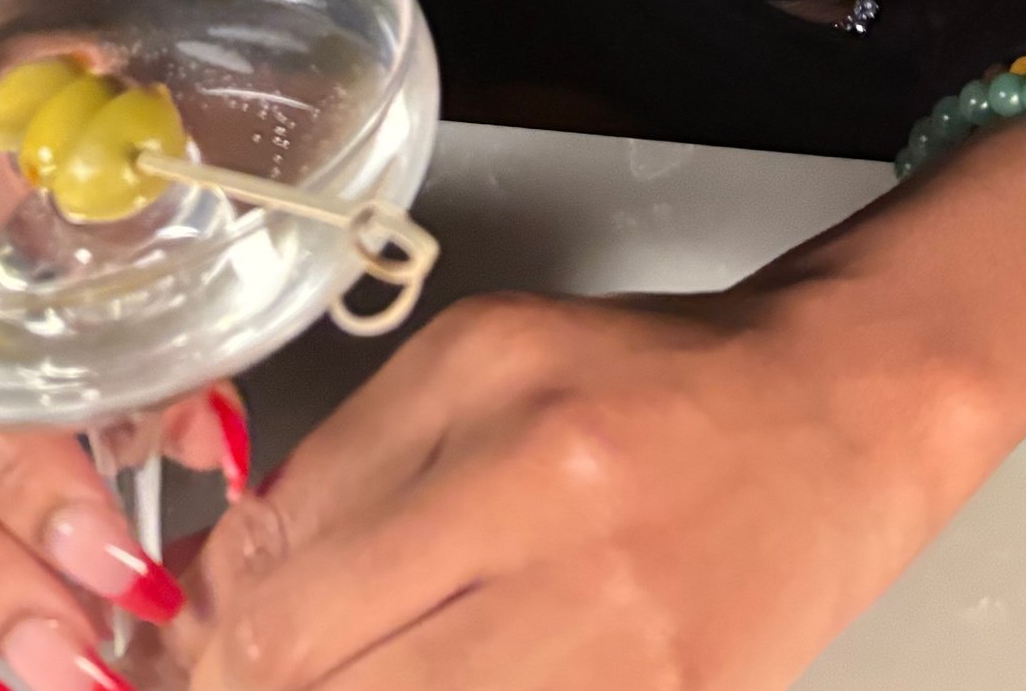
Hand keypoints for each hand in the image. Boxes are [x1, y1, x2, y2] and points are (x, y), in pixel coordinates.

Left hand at [179, 110, 1025, 690]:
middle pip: (311, 661)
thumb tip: (225, 593)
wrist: (842, 414)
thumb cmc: (660, 387)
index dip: (204, 636)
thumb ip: (355, 463)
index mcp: (494, 388)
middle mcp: (550, 496)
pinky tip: (440, 684)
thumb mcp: (490, 366)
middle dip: (250, 684)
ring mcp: (614, 622)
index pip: (278, 558)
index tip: (183, 658)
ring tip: (338, 679)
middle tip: (222, 685)